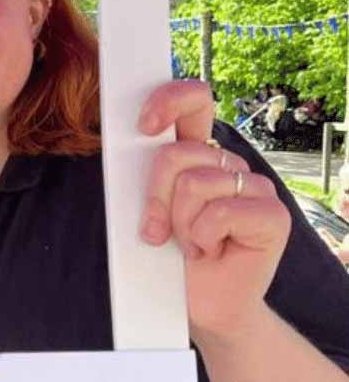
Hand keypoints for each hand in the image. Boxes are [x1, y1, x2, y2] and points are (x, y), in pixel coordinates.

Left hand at [136, 80, 290, 337]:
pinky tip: (210, 250)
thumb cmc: (170, 255)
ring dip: (179, 223)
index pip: (194, 101)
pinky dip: (203, 236)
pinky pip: (220, 211)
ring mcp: (254, 186)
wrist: (201, 303)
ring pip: (194, 183)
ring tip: (190, 242)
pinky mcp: (272, 214)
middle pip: (176, 154)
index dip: (170, 100)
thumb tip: (131, 145)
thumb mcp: (148, 208)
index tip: (143, 125)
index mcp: (199, 152)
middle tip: (156, 229)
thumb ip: (146, 175)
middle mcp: (227, 164)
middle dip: (155, 196)